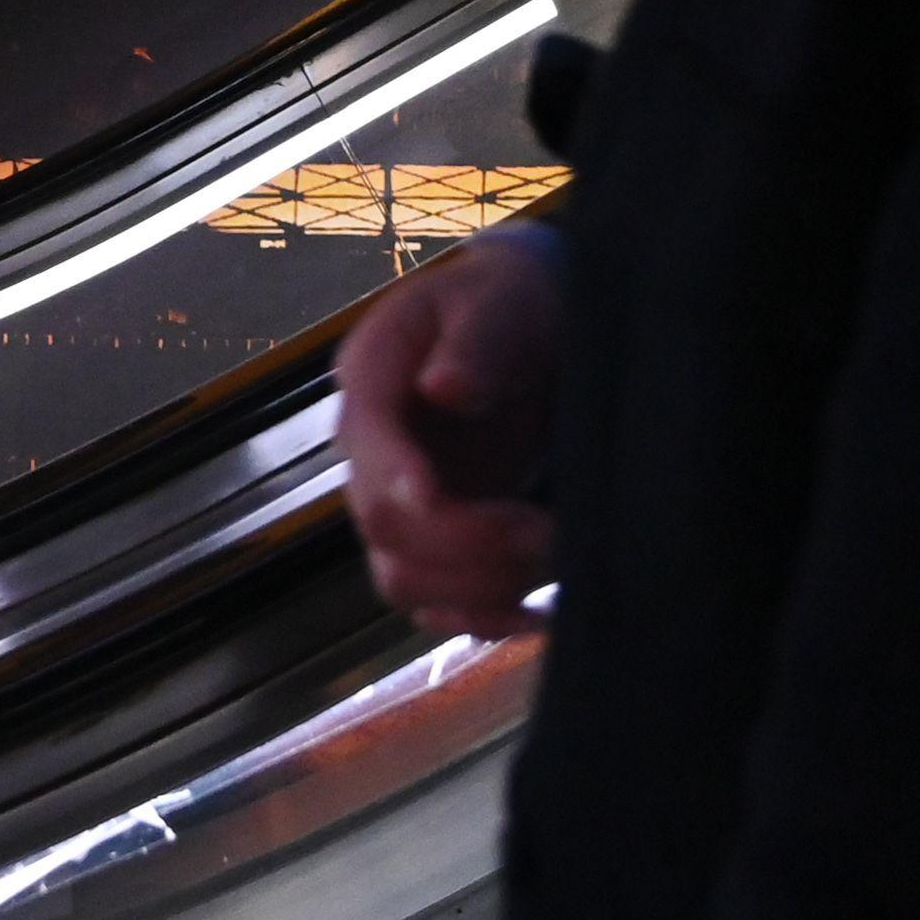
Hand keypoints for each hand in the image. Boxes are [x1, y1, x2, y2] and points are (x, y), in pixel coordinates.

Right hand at [336, 233, 562, 637]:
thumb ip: (476, 341)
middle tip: (546, 529)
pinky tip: (535, 615)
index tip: (437, 497)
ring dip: (478, 586)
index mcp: (372, 372)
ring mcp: (397, 500)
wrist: (536, 326)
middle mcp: (370, 446)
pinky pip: (434, 604)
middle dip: (465, 537)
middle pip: (381, 521)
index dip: (396, 474)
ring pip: (403, 577)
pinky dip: (480, 619)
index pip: (366, 435)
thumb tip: (442, 387)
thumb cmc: (514, 303)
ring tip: (554, 558)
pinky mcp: (432, 542)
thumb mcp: (502, 301)